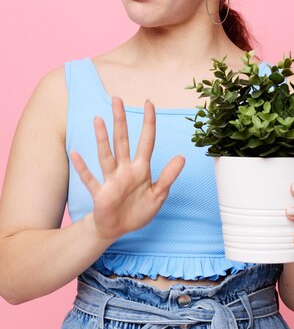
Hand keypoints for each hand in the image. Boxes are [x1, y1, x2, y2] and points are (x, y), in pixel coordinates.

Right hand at [69, 97, 185, 240]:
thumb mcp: (158, 195)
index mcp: (141, 169)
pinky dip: (83, 168)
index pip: (146, 141)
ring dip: (102, 138)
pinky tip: (76, 154)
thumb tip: (182, 157)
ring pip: (106, 155)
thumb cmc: (137, 210)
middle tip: (117, 99)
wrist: (117, 229)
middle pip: (122, 141)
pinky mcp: (101, 194)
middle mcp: (125, 170)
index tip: (149, 103)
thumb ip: (168, 176)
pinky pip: (90, 179)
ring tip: (98, 119)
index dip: (148, 122)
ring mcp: (111, 180)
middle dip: (120, 120)